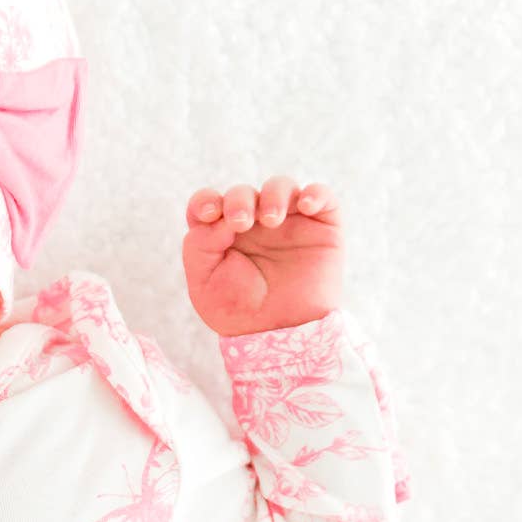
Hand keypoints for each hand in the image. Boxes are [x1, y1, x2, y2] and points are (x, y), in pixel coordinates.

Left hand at [180, 176, 342, 338]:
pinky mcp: (320, 226)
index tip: (207, 214)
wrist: (281, 334)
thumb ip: (199, 246)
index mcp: (221, 234)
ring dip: (273, 195)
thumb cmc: (239, 312)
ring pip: (280, 186)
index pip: (209, 203)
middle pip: (242, 193)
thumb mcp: (204, 284)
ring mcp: (288, 221)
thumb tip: (219, 218)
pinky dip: (315, 194)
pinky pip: (321, 197)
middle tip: (241, 223)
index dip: (205, 200)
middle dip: (239, 200)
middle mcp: (253, 223)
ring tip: (271, 220)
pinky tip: (305, 205)